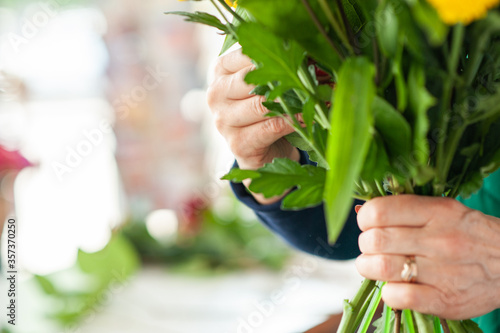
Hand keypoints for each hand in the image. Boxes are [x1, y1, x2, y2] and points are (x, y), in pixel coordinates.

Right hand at [207, 49, 299, 203]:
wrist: (263, 151)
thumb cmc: (265, 109)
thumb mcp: (265, 82)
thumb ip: (276, 64)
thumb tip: (307, 47)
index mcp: (220, 70)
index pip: (247, 54)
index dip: (276, 55)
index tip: (301, 55)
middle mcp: (215, 94)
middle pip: (252, 80)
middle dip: (284, 79)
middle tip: (311, 76)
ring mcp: (223, 121)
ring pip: (262, 104)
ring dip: (292, 102)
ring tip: (313, 98)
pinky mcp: (238, 144)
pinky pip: (270, 127)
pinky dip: (292, 121)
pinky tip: (306, 117)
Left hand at [355, 195, 499, 319]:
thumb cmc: (469, 235)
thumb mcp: (444, 210)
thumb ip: (407, 210)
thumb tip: (363, 213)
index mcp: (436, 212)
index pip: (380, 211)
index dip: (365, 219)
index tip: (369, 224)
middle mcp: (438, 240)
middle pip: (375, 240)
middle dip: (366, 245)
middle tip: (373, 248)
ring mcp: (442, 272)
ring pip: (381, 267)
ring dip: (369, 268)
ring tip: (377, 266)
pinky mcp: (444, 300)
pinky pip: (399, 297)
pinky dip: (389, 293)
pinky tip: (395, 287)